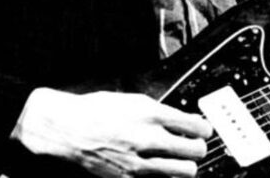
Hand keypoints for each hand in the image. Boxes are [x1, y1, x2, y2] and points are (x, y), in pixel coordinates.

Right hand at [12, 88, 212, 177]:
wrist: (65, 129)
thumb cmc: (95, 111)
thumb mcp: (132, 100)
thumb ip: (160, 112)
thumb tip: (183, 121)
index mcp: (151, 114)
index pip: (197, 126)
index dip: (203, 129)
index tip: (202, 130)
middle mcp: (148, 139)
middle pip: (196, 151)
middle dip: (198, 149)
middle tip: (194, 147)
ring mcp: (138, 163)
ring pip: (184, 172)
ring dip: (185, 166)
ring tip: (179, 161)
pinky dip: (164, 177)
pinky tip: (159, 171)